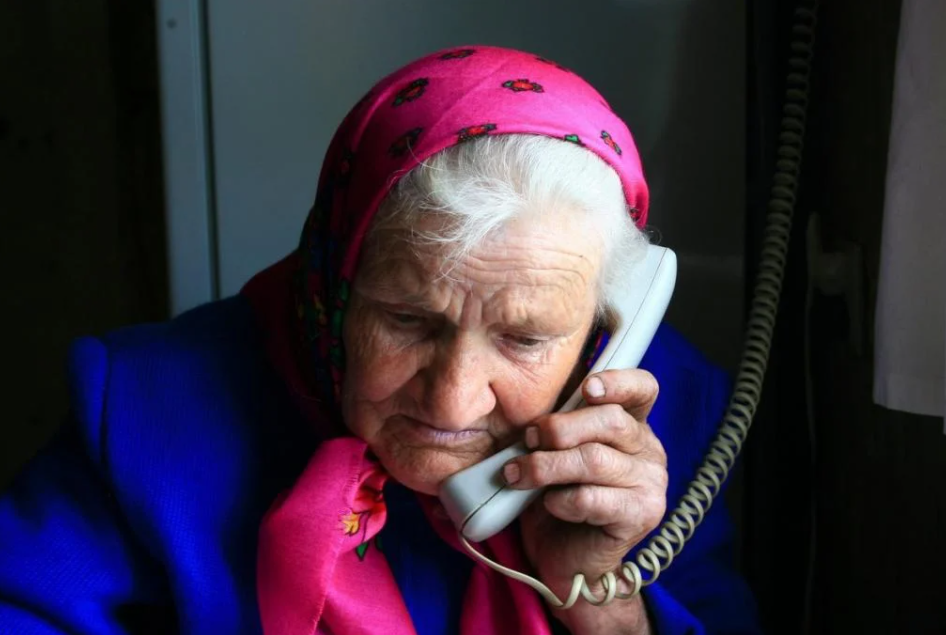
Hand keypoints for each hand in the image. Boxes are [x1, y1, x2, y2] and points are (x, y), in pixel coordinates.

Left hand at [502, 369, 666, 633]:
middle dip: (560, 427)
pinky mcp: (640, 516)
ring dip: (546, 466)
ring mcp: (650, 484)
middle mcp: (649, 451)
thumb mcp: (558, 453)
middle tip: (528, 440)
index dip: (618, 382)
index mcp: (633, 426)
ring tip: (517, 474)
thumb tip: (533, 418)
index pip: (643, 389)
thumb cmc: (558, 498)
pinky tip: (549, 504)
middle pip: (611, 421)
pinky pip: (592, 498)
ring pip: (594, 460)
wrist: (566, 559)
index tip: (586, 387)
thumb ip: (559, 429)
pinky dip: (560, 499)